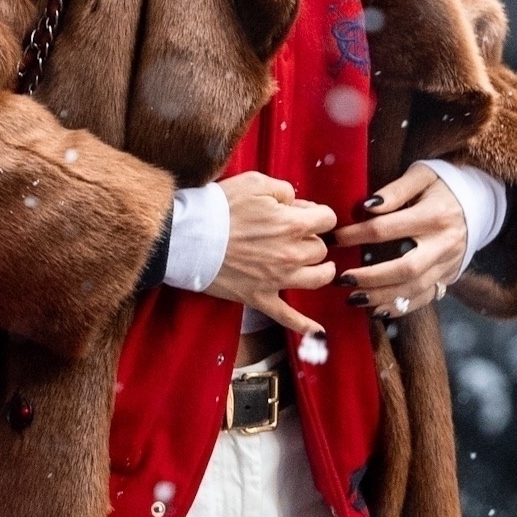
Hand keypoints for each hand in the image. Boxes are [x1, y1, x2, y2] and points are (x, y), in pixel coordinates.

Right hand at [204, 168, 338, 340]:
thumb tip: (296, 203)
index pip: (327, 219)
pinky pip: (288, 317)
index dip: (317, 214)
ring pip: (318, 278)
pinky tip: (319, 333)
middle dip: (312, 239)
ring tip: (319, 266)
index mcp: (293, 224)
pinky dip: (305, 325)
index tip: (304, 214)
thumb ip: (284, 190)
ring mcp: (277, 279)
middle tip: (295, 235)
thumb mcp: (255, 183)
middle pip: (321, 249)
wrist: (189, 237)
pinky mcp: (260, 297)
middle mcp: (291, 254)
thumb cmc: (219, 207)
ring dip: (321, 271)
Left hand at [331, 163, 471, 317]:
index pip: (388, 228)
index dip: (357, 235)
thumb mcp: (422, 175)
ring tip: (353, 298)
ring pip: (414, 289)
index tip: (335, 239)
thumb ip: (396, 189)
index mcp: (435, 215)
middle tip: (342, 279)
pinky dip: (400, 308)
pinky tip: (376, 310)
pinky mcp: (448, 277)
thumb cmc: (442, 186)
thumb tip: (368, 206)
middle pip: (405, 268)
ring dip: (381, 297)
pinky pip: (424, 299)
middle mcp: (444, 244)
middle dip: (371, 277)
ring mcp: (447, 264)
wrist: (479, 202)